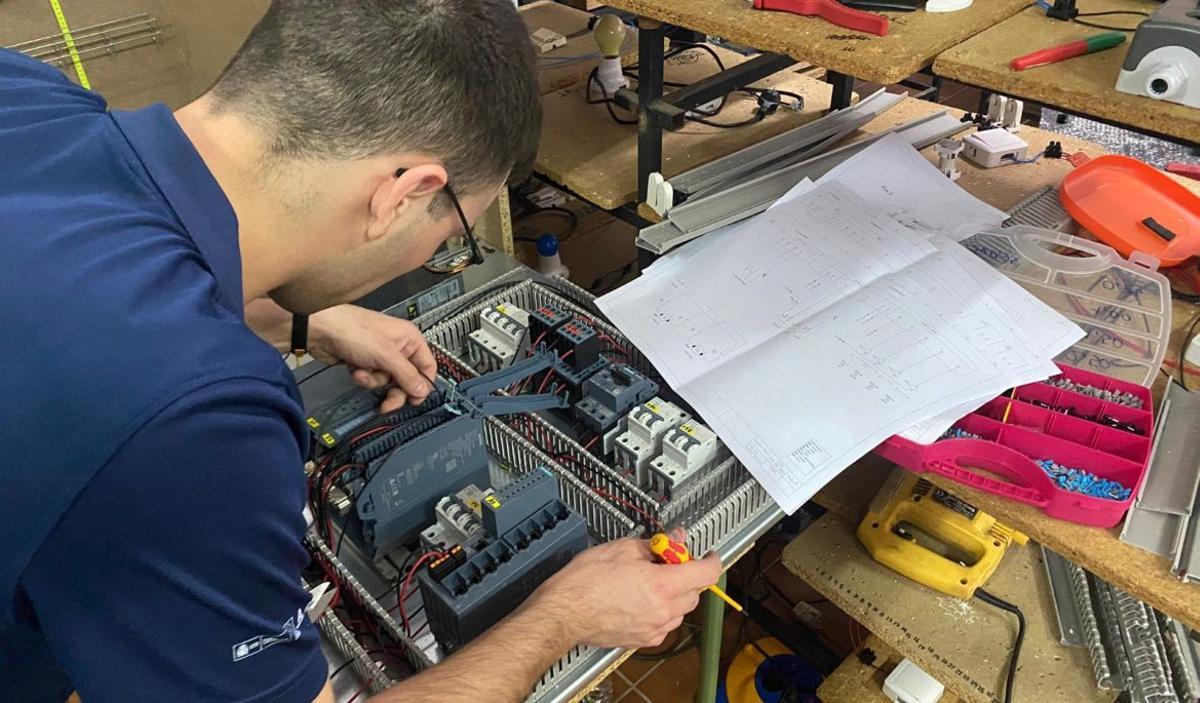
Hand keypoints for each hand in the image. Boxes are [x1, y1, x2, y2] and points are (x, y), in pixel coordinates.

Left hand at [308, 305, 437, 410]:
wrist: (321, 331)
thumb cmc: (354, 331)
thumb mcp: (386, 355)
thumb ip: (407, 375)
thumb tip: (423, 390)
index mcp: (411, 339)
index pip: (427, 367)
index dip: (422, 384)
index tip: (415, 400)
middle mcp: (399, 348)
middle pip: (408, 379)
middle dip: (396, 391)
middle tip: (389, 404)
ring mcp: (382, 356)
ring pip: (388, 382)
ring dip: (375, 381)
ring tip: (364, 373)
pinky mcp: (367, 363)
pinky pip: (373, 379)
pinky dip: (364, 378)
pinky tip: (355, 369)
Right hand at [529, 530, 720, 648]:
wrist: (563, 613)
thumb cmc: (584, 582)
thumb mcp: (622, 548)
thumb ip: (655, 544)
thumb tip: (674, 538)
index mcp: (662, 585)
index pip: (706, 573)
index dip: (711, 559)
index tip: (708, 554)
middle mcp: (663, 611)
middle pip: (695, 591)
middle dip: (686, 574)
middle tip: (667, 561)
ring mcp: (654, 628)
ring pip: (681, 609)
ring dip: (674, 593)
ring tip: (649, 580)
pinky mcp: (642, 640)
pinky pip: (664, 623)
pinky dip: (661, 610)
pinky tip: (640, 599)